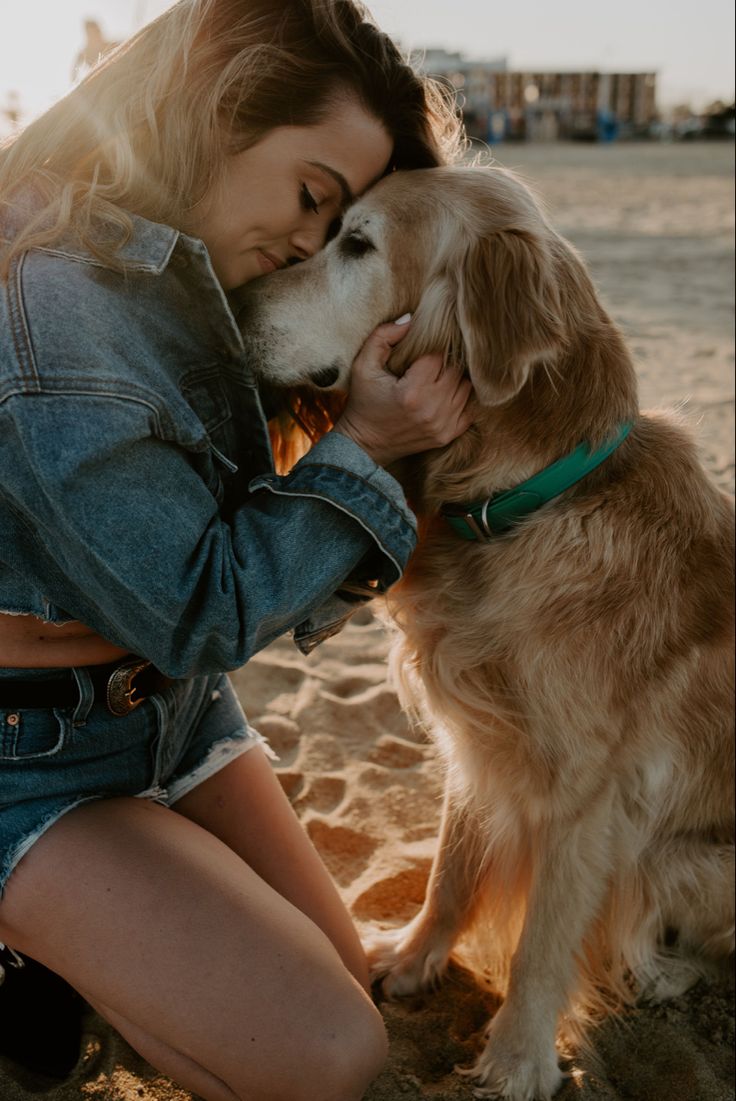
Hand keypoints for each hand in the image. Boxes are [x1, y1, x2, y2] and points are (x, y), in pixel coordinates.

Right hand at [332, 320, 474, 466]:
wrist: (365, 444)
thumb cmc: (363, 402)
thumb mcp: (363, 365)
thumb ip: (383, 336)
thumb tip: (411, 319)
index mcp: (411, 392)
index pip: (438, 356)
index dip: (429, 350)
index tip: (419, 353)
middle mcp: (431, 410)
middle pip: (456, 371)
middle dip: (444, 363)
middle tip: (429, 363)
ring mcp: (442, 425)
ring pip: (466, 387)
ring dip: (454, 379)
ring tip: (436, 378)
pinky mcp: (447, 436)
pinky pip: (469, 408)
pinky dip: (461, 398)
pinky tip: (446, 393)